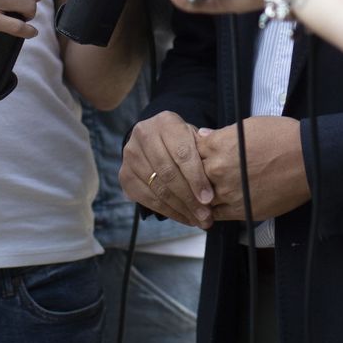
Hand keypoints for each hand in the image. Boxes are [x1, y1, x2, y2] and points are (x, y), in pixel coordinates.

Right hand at [121, 111, 215, 228]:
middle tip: (206, 216)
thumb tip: (217, 163)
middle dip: (189, 198)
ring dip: (180, 208)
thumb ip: (205, 150)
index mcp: (165, 122)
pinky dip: (168, 211)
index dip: (196, 178)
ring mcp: (130, 155)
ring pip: (158, 188)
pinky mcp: (125, 175)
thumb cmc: (182, 141)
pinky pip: (147, 199)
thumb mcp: (195, 138)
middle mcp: (143, 135)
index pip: (182, 153)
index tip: (209, 198)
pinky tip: (184, 217)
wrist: (156, 140)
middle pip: (168, 173)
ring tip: (198, 220)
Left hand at [195, 117, 309, 220]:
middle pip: (191, 176)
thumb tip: (204, 136)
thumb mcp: (248, 126)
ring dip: (200, 195)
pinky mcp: (240, 209)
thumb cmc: (281, 137)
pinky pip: (216, 214)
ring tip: (203, 193)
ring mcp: (228, 191)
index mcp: (217, 145)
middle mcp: (218, 169)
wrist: (307, 160)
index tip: (195, 156)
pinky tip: (212, 208)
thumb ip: (222, 134)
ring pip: (200, 197)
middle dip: (193, 175)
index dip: (191, 154)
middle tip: (197, 175)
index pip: (189, 151)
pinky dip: (211, 211)